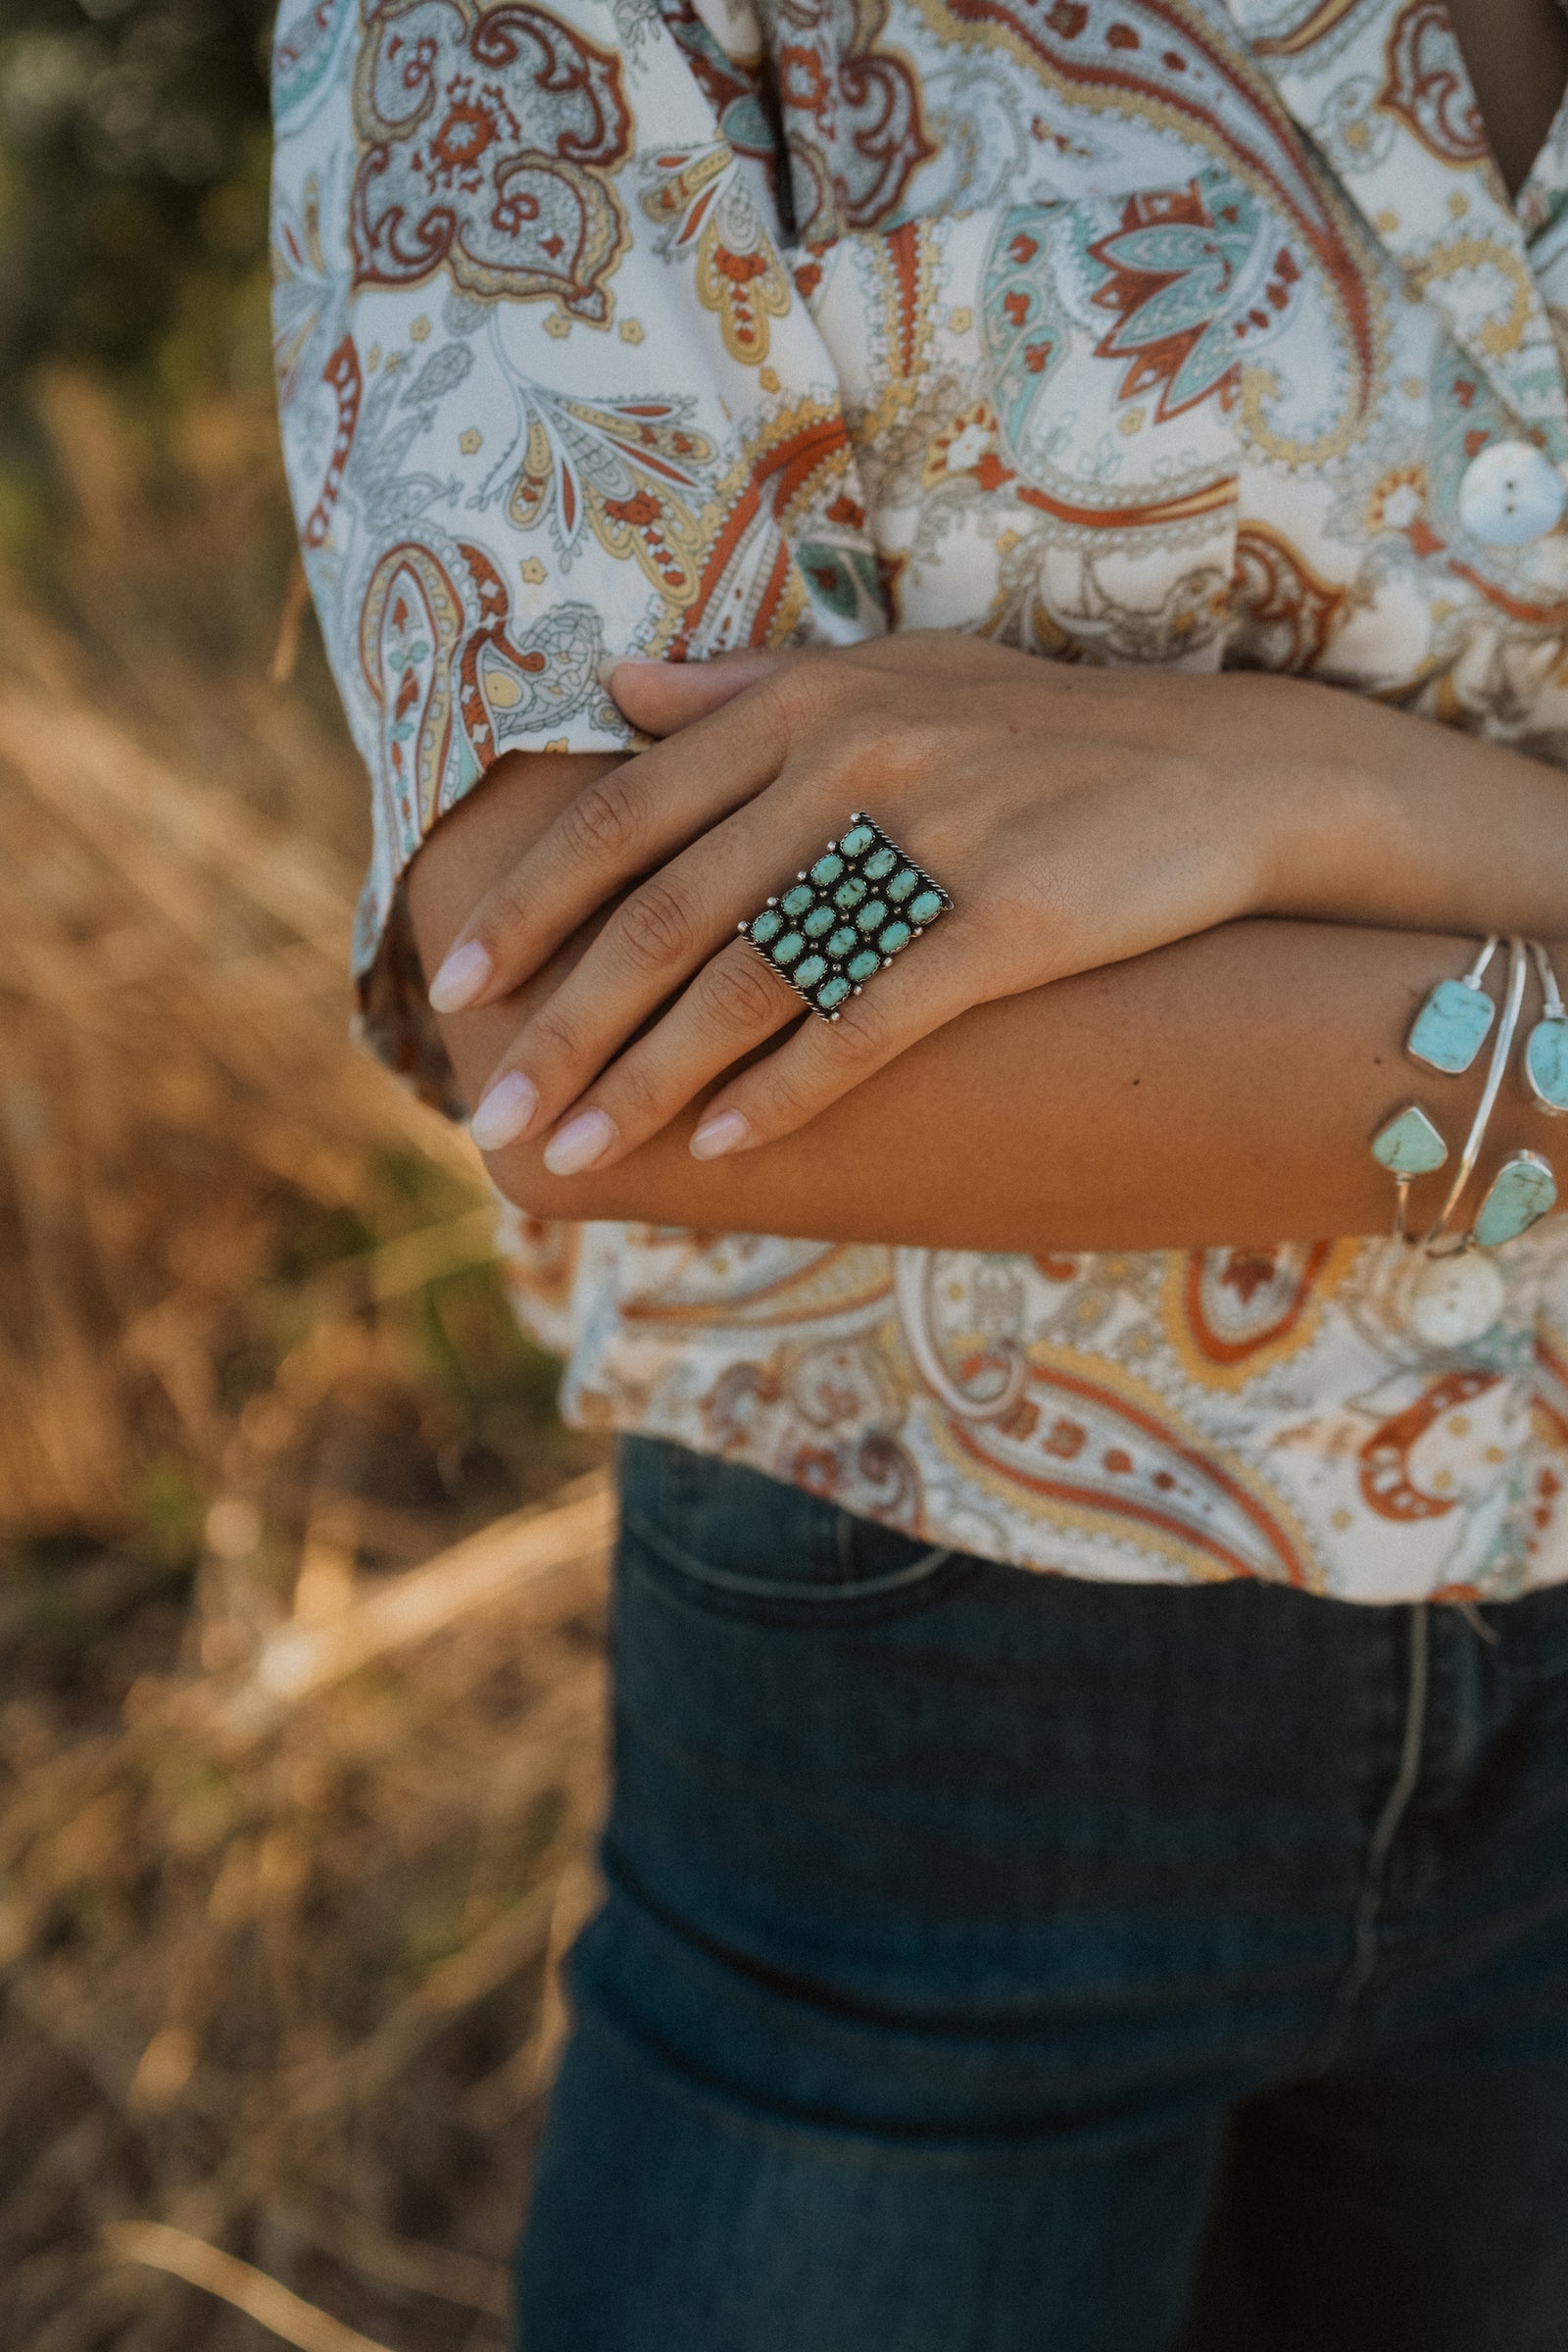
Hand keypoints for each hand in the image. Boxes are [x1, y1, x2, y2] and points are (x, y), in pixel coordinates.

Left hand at [426, 633, 1381, 1172]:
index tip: (455, 984)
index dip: (533, 905)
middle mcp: (851, 761)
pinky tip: (718, 1153)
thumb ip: (743, 689)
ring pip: (748, 979)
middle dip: (564, 1026)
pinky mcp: (1007, 921)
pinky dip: (785, 1092)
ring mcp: (930, 840)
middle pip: (667, 913)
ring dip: (646, 1081)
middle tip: (487, 1117)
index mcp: (806, 704)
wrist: (1225, 773)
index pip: (628, 814)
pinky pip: (869, 1022)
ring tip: (571, 1155)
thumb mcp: (893, 677)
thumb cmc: (1040, 735)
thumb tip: (613, 687)